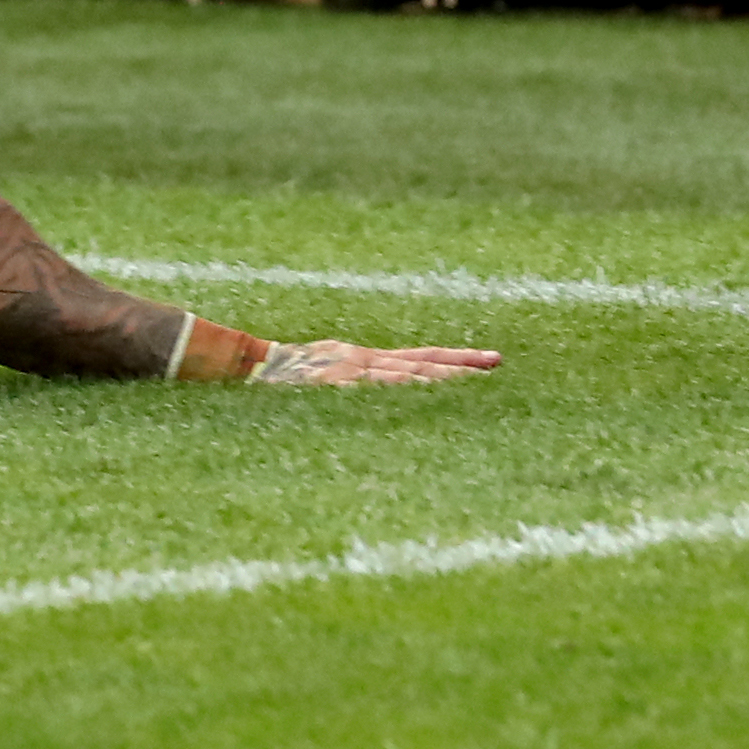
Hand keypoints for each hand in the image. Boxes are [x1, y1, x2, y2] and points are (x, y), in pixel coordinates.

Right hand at [252, 340, 501, 386]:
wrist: (251, 368)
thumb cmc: (287, 376)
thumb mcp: (331, 371)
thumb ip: (361, 379)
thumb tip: (395, 387)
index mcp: (366, 359)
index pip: (421, 357)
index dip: (456, 359)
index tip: (489, 359)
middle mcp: (366, 361)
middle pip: (423, 362)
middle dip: (462, 364)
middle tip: (498, 362)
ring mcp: (353, 373)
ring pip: (408, 374)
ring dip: (442, 377)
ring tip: (476, 378)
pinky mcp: (338, 385)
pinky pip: (378, 390)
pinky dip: (403, 390)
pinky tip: (426, 392)